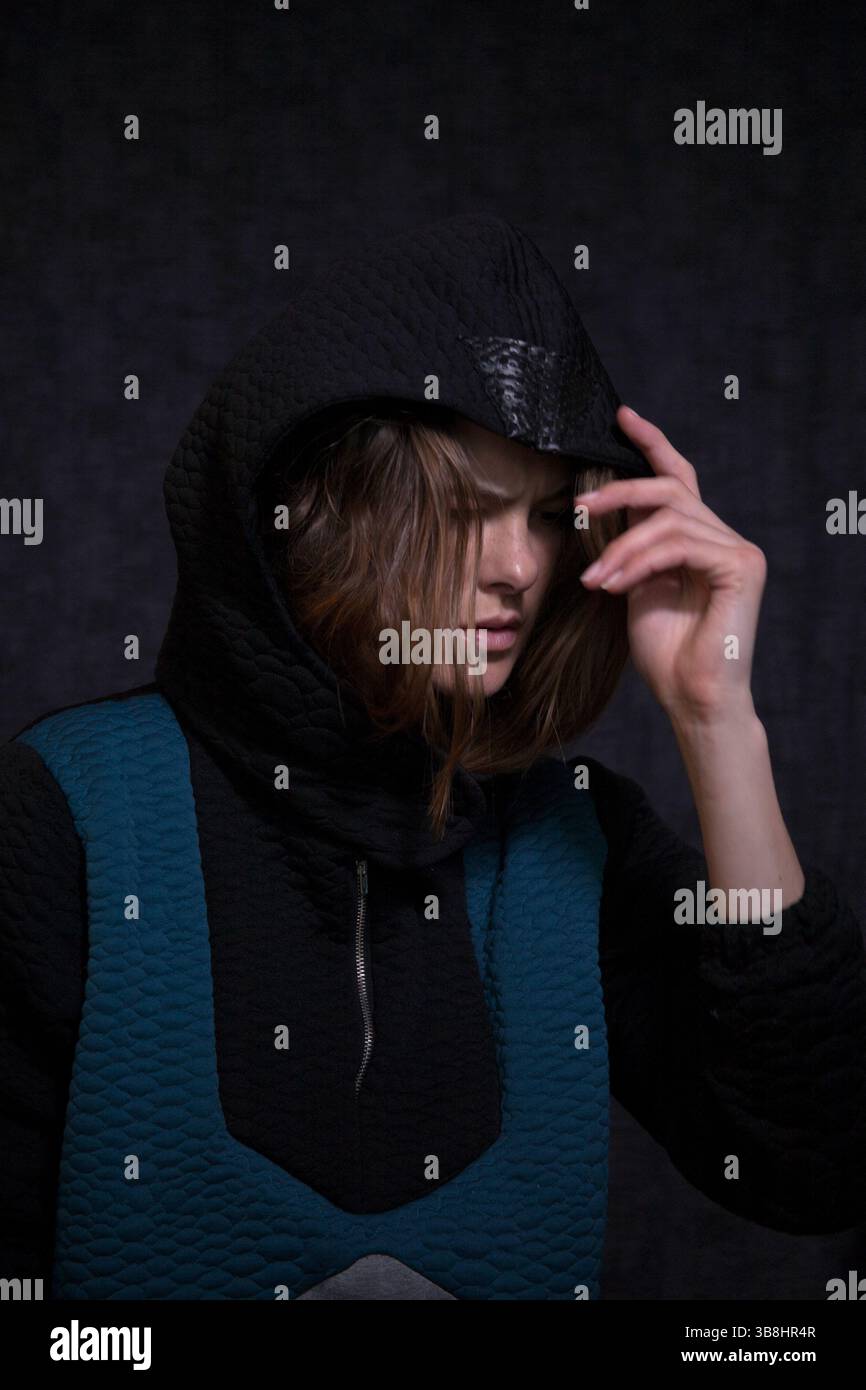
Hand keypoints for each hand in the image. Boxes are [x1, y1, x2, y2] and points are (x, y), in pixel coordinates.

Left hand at [576, 406, 766, 722]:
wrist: (692, 699)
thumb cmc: (665, 652)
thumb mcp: (634, 588)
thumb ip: (629, 548)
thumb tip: (602, 509)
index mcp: (699, 539)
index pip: (677, 478)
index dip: (652, 444)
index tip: (621, 418)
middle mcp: (723, 537)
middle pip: (670, 488)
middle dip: (620, 491)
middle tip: (580, 507)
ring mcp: (737, 549)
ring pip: (668, 519)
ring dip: (621, 547)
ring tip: (596, 580)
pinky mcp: (741, 565)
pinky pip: (679, 544)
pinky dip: (639, 561)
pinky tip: (616, 585)